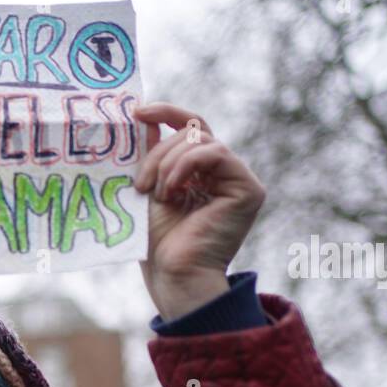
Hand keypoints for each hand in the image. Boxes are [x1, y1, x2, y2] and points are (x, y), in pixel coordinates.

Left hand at [133, 102, 265, 320]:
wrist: (172, 275)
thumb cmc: (157, 242)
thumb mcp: (147, 187)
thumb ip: (150, 154)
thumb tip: (142, 117)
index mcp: (201, 173)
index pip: (190, 128)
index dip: (166, 112)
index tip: (138, 111)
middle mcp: (223, 174)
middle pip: (190, 133)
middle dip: (158, 153)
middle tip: (140, 184)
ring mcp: (239, 180)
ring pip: (201, 141)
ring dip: (169, 163)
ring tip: (157, 193)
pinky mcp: (248, 189)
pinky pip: (216, 153)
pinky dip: (188, 164)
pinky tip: (173, 189)